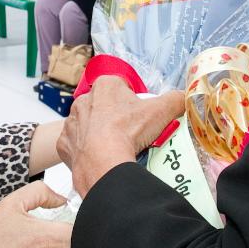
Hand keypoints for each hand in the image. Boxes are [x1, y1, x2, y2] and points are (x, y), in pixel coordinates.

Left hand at [58, 77, 184, 195]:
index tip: (141, 116)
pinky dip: (87, 151)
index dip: (135, 102)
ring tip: (116, 147)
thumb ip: (176, 99)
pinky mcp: (64, 144)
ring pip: (90, 126)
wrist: (103, 162)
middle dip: (117, 118)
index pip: (123, 88)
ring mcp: (71, 122)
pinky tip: (100, 157)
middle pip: (106, 107)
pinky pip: (77, 145)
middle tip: (131, 134)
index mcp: (105, 86)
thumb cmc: (128, 132)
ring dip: (101, 134)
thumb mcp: (161, 110)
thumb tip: (184, 97)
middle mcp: (83, 100)